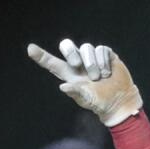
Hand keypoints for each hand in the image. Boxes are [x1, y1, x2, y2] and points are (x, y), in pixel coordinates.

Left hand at [27, 38, 143, 126]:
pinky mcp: (105, 54)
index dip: (41, 56)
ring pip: (86, 48)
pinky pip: (101, 49)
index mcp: (69, 75)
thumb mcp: (86, 100)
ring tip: (99, 77)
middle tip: (76, 65)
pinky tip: (108, 72)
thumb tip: (63, 86)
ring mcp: (92, 57)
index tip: (30, 48)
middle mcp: (78, 63)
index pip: (51, 63)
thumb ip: (76, 93)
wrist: (119, 99)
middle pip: (67, 46)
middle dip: (70, 52)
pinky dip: (104, 61)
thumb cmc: (99, 102)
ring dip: (92, 64)